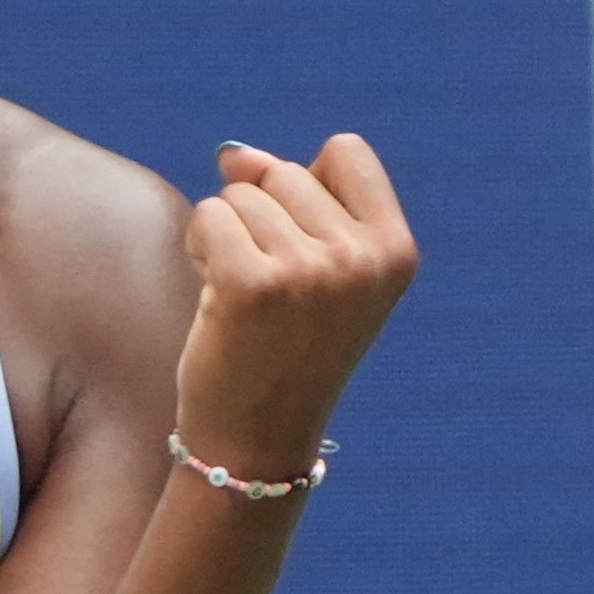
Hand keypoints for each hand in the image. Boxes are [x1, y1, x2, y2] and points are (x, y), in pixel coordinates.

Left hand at [172, 134, 417, 477]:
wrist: (255, 442)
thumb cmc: (282, 351)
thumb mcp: (314, 270)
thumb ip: (291, 200)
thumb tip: (233, 153)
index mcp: (395, 253)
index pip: (345, 152)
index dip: (304, 185)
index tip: (300, 245)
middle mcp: (362, 260)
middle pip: (284, 174)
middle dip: (259, 219)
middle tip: (269, 292)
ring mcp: (311, 272)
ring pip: (240, 196)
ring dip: (225, 238)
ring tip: (244, 300)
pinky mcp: (253, 285)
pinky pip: (208, 217)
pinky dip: (199, 248)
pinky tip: (214, 296)